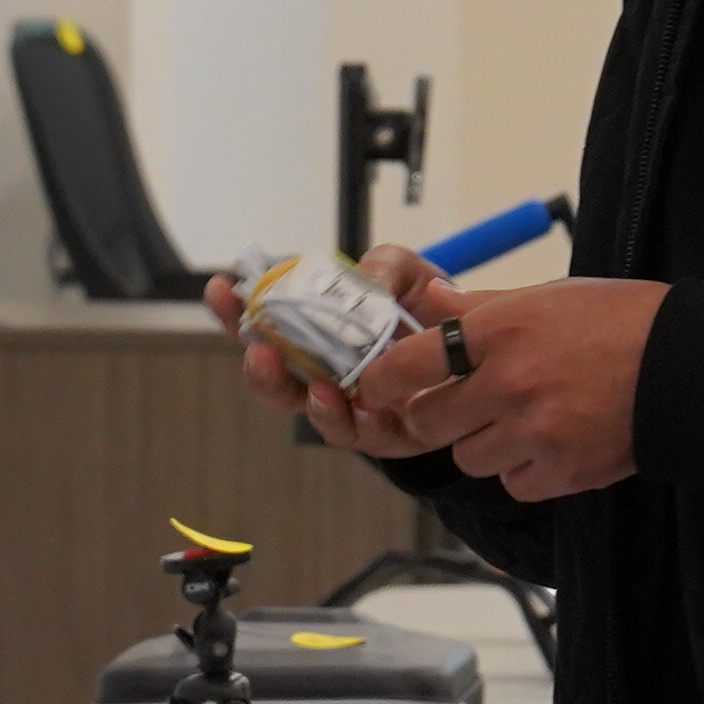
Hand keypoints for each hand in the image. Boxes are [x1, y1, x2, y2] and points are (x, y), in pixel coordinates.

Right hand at [212, 248, 469, 463]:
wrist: (484, 347)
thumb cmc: (430, 308)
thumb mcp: (405, 272)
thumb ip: (382, 268)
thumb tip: (366, 284)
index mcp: (316, 334)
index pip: (264, 325)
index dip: (234, 311)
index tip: (220, 289)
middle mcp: (325, 375)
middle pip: (276, 382)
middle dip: (261, 370)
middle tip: (258, 353)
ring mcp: (355, 408)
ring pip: (317, 416)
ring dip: (311, 404)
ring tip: (317, 390)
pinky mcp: (392, 434)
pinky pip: (368, 435)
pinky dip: (362, 422)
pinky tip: (364, 406)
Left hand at [365, 279, 666, 502]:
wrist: (690, 367)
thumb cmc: (624, 321)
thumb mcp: (548, 296)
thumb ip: (481, 306)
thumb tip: (429, 299)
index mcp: (501, 330)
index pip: (409, 362)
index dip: (384, 379)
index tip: (378, 385)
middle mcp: (509, 382)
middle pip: (428, 423)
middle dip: (435, 417)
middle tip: (459, 406)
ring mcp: (534, 432)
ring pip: (468, 458)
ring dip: (483, 444)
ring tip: (523, 420)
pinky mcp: (561, 471)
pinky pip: (511, 484)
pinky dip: (522, 471)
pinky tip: (551, 444)